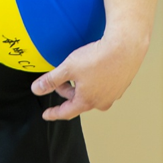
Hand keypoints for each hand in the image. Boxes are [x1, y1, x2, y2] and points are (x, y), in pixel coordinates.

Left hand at [31, 31, 148, 119]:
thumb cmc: (98, 58)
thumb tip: (36, 89)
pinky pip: (104, 85)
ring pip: (92, 93)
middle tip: (61, 77)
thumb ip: (51, 80)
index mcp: (87, 101)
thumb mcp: (68, 68)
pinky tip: (95, 67)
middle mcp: (102, 101)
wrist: (125, 47)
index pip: (66, 112)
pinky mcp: (122, 84)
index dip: (54, 113)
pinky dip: (96, 80)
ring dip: (82, 85)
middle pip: (78, 100)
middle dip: (67, 91)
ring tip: (79, 71)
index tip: (47, 115)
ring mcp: (114, 94)